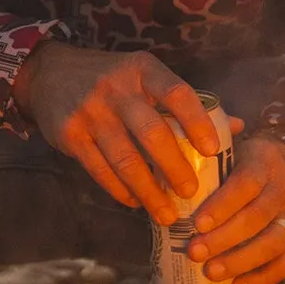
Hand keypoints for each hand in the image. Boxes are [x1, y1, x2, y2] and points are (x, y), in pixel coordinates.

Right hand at [14, 42, 219, 225]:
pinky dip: (120, 190)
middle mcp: (117, 89)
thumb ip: (188, 102)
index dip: (197, 122)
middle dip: (174, 168)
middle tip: (191, 193)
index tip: (213, 151)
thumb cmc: (112, 78)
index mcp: (143, 70)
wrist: (49, 73)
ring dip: (148, 191)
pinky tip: (135, 202)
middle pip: (152, 133)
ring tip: (167, 213)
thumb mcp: (147, 76)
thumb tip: (236, 127)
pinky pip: (100, 170)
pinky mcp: (70, 135)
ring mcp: (91, 112)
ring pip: (125, 159)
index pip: (177, 93)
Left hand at [188, 134, 284, 283]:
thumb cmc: (242, 160)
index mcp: (265, 161)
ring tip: (211, 272)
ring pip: (274, 243)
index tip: (197, 224)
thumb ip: (204, 161)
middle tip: (194, 253)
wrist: (281, 161)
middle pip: (257, 217)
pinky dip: (262, 279)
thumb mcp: (228, 149)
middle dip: (224, 239)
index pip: (246, 184)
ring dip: (241, 261)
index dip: (222, 206)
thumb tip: (166, 181)